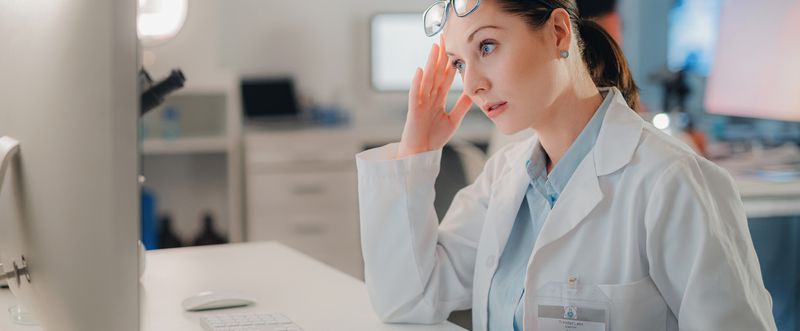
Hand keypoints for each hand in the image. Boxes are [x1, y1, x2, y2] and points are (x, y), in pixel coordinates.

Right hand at [397, 35, 472, 157]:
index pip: (446, 76)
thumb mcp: (453, 120)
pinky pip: (415, 94)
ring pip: (427, 79)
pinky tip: (420, 71)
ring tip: (434, 48)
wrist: (421, 154)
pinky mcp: (413, 110)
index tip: (455, 47)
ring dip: (430, 63)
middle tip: (445, 38)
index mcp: (438, 98)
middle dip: (441, 56)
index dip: (450, 62)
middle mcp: (429, 97)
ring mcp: (420, 102)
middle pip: (436, 72)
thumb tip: (472, 93)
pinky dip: (417, 82)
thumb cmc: (433, 138)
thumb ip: (461, 106)